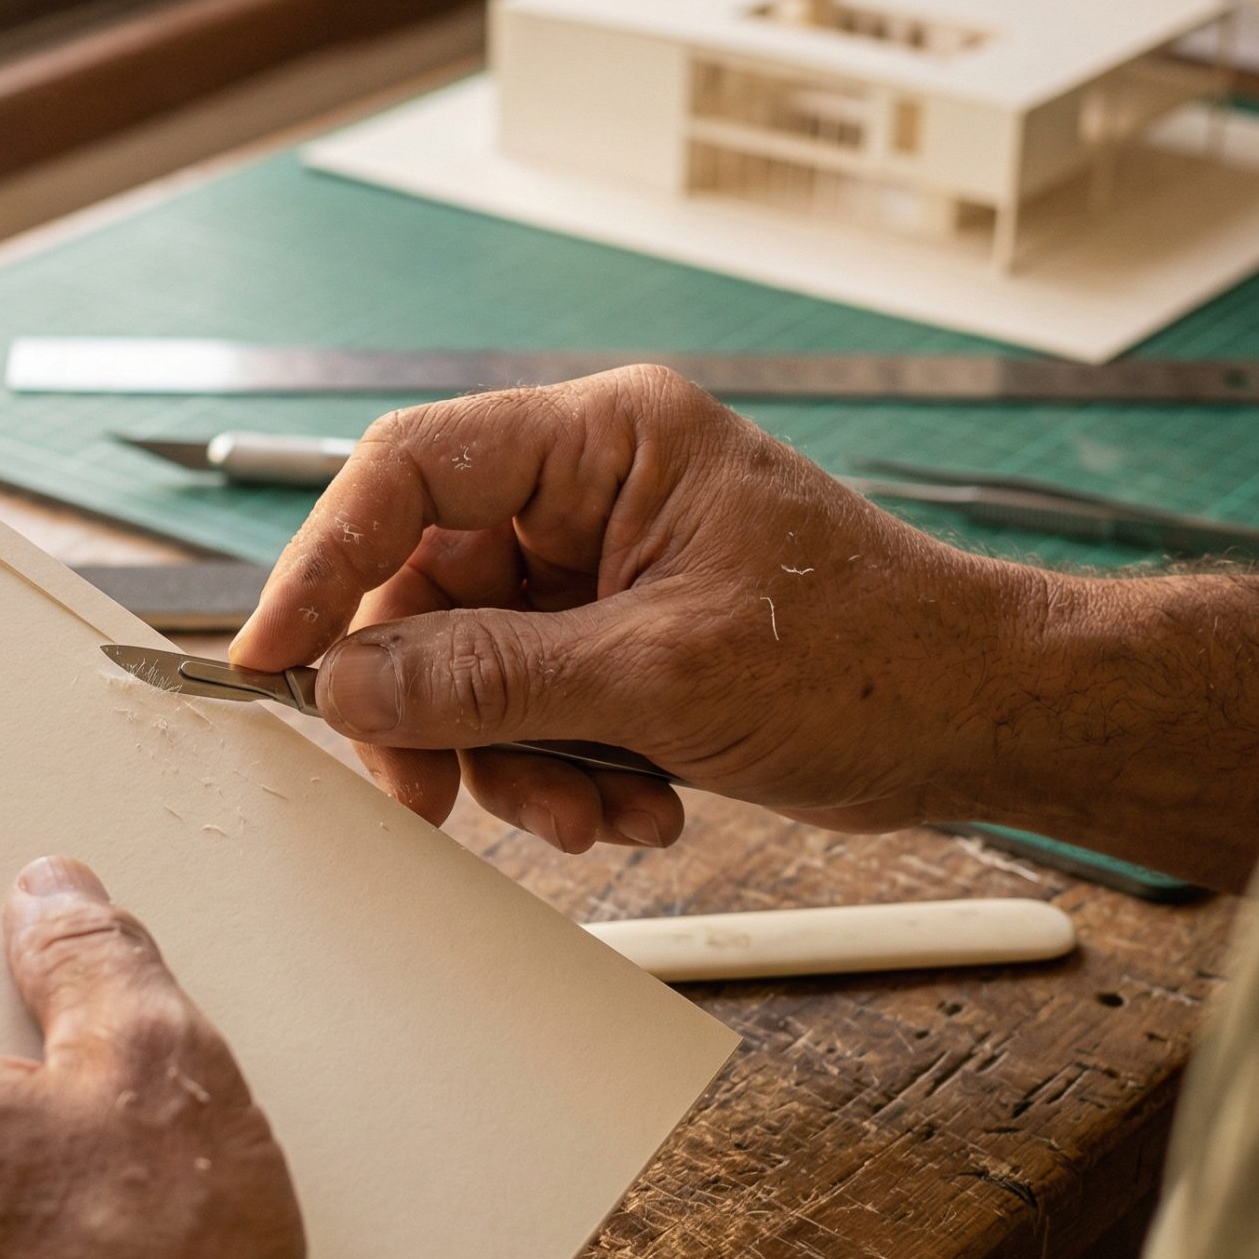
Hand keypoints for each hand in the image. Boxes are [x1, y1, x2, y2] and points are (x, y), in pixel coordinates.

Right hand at [231, 366, 1037, 848]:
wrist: (985, 720)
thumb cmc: (877, 658)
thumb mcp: (664, 676)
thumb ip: (491, 679)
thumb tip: (349, 686)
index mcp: (606, 442)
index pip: (410, 472)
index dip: (324, 563)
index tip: (274, 657)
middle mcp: (592, 492)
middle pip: (427, 588)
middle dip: (435, 708)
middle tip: (434, 795)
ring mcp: (602, 570)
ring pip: (470, 665)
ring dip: (511, 759)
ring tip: (593, 816)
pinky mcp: (618, 641)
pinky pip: (527, 706)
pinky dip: (562, 772)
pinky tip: (638, 806)